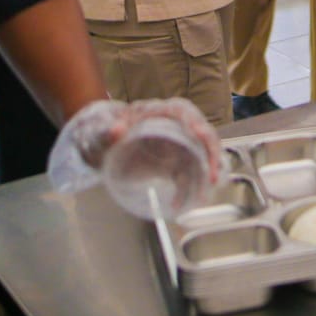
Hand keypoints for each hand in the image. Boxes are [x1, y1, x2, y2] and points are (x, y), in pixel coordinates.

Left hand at [48, 97, 222, 194]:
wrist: (101, 147)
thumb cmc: (104, 134)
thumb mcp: (101, 132)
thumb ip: (106, 131)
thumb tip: (116, 131)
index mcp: (158, 112)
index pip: (181, 111)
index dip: (193, 120)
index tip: (199, 133)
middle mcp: (174, 126)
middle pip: (200, 134)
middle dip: (210, 152)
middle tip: (214, 173)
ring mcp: (177, 145)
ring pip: (199, 157)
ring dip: (205, 176)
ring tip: (201, 196)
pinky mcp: (174, 164)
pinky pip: (187, 176)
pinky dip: (186, 190)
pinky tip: (178, 204)